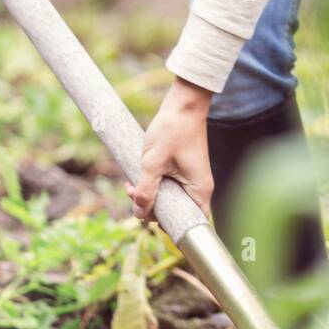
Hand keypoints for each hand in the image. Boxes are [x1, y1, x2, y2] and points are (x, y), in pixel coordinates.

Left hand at [126, 78, 213, 223]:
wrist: (183, 103)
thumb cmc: (172, 129)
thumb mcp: (153, 161)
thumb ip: (146, 189)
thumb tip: (139, 211)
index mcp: (199, 191)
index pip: (187, 224)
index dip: (166, 225)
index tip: (146, 213)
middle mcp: (198, 189)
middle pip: (174, 213)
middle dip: (150, 207)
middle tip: (132, 193)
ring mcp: (191, 180)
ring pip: (168, 199)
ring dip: (148, 195)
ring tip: (129, 185)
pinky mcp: (184, 171)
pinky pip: (168, 187)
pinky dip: (153, 185)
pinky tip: (136, 179)